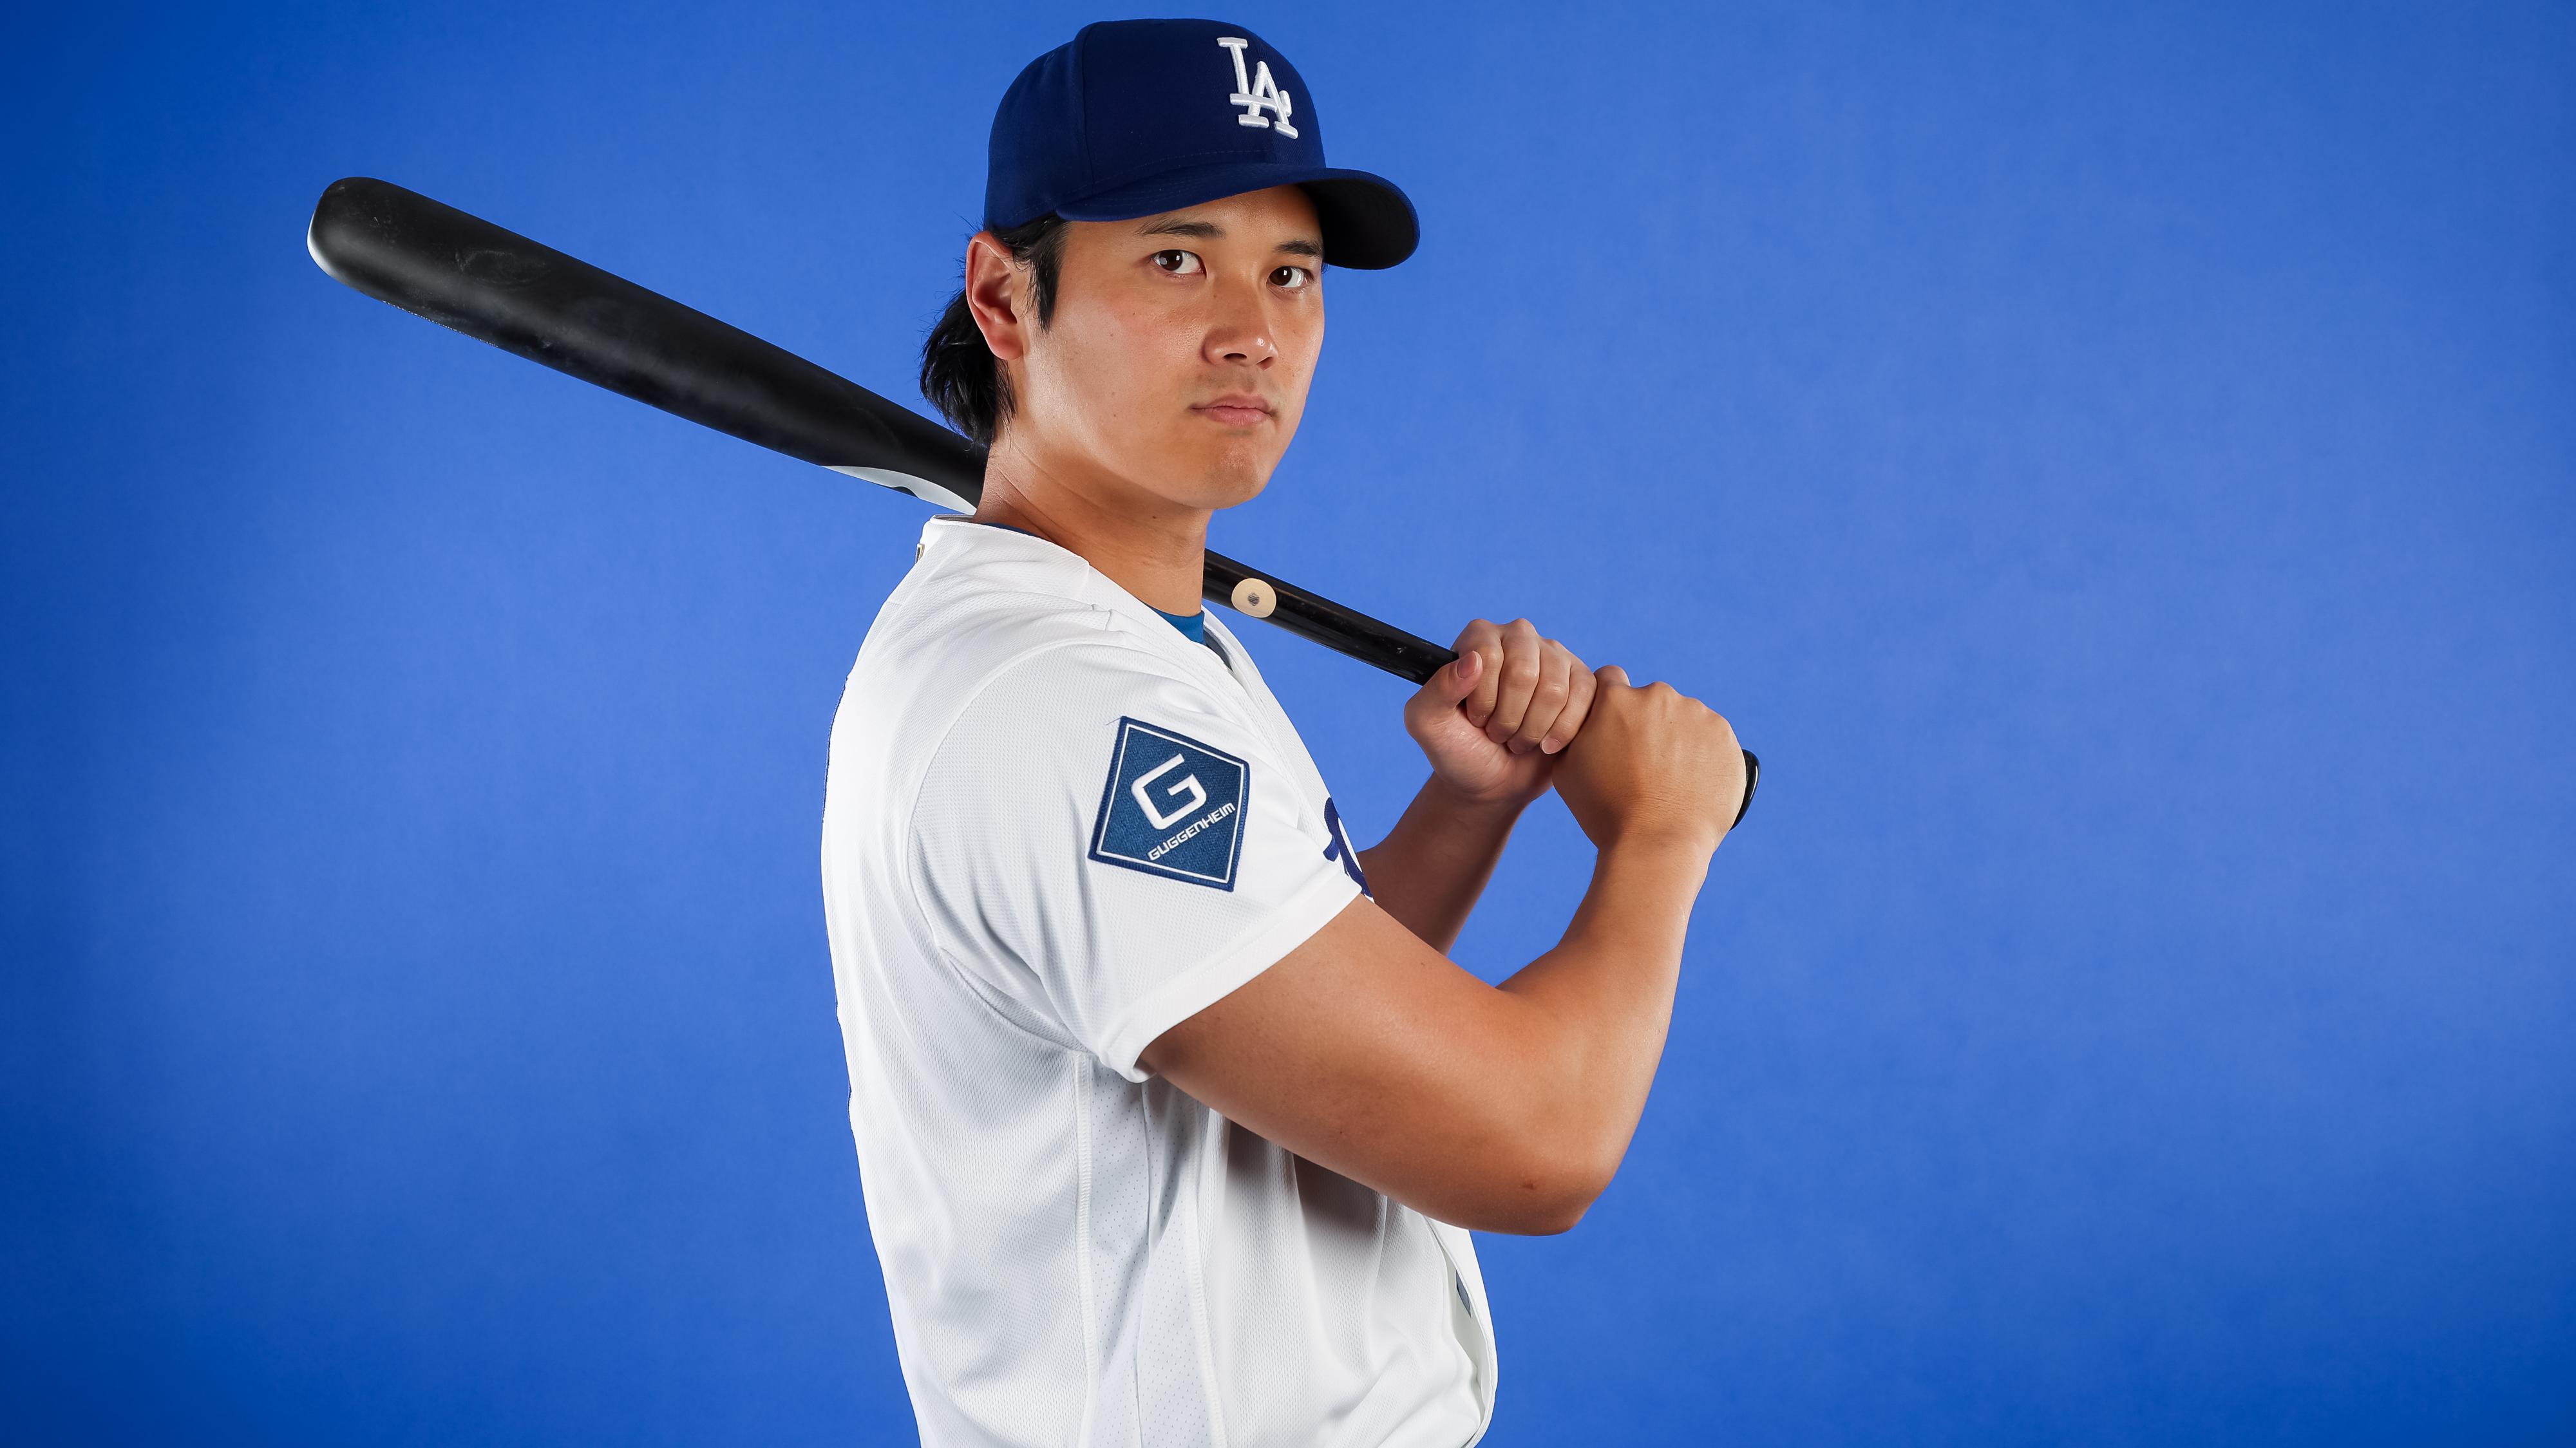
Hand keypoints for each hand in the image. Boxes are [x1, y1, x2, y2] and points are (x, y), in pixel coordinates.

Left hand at [1402, 619, 1599, 808]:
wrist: (1492, 783)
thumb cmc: (1457, 750)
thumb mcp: (1427, 724)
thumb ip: (1436, 690)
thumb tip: (1472, 661)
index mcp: (1479, 637)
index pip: (1486, 655)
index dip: (1482, 699)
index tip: (1474, 719)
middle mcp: (1518, 636)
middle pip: (1524, 673)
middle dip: (1508, 718)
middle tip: (1497, 734)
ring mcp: (1554, 656)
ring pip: (1555, 690)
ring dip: (1533, 730)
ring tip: (1518, 740)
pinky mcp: (1582, 680)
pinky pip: (1584, 698)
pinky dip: (1563, 731)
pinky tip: (1546, 745)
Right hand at [1552, 665, 1746, 853]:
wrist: (1657, 844)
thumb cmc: (1606, 812)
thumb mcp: (1566, 771)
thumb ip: (1572, 735)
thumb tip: (1578, 723)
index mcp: (1616, 699)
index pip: (1609, 679)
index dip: (1609, 703)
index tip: (1615, 726)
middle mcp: (1658, 696)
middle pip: (1650, 700)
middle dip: (1647, 723)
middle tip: (1644, 764)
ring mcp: (1696, 714)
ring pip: (1683, 717)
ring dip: (1677, 737)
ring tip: (1671, 779)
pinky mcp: (1724, 735)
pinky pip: (1711, 737)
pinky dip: (1704, 753)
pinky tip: (1693, 781)